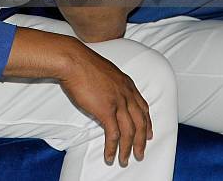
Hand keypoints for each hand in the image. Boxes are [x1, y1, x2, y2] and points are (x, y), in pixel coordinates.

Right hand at [61, 42, 151, 166]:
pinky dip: (113, 148)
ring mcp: (118, 102)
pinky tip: (110, 156)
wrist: (74, 60)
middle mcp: (126, 93)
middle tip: (140, 153)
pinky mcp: (106, 110)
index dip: (147, 122)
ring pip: (129, 131)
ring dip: (127, 149)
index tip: (148, 133)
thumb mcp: (105, 71)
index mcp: (126, 83)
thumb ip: (111, 84)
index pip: (142, 107)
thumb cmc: (83, 63)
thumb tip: (108, 93)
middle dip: (141, 140)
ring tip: (124, 160)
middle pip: (140, 122)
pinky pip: (113, 135)